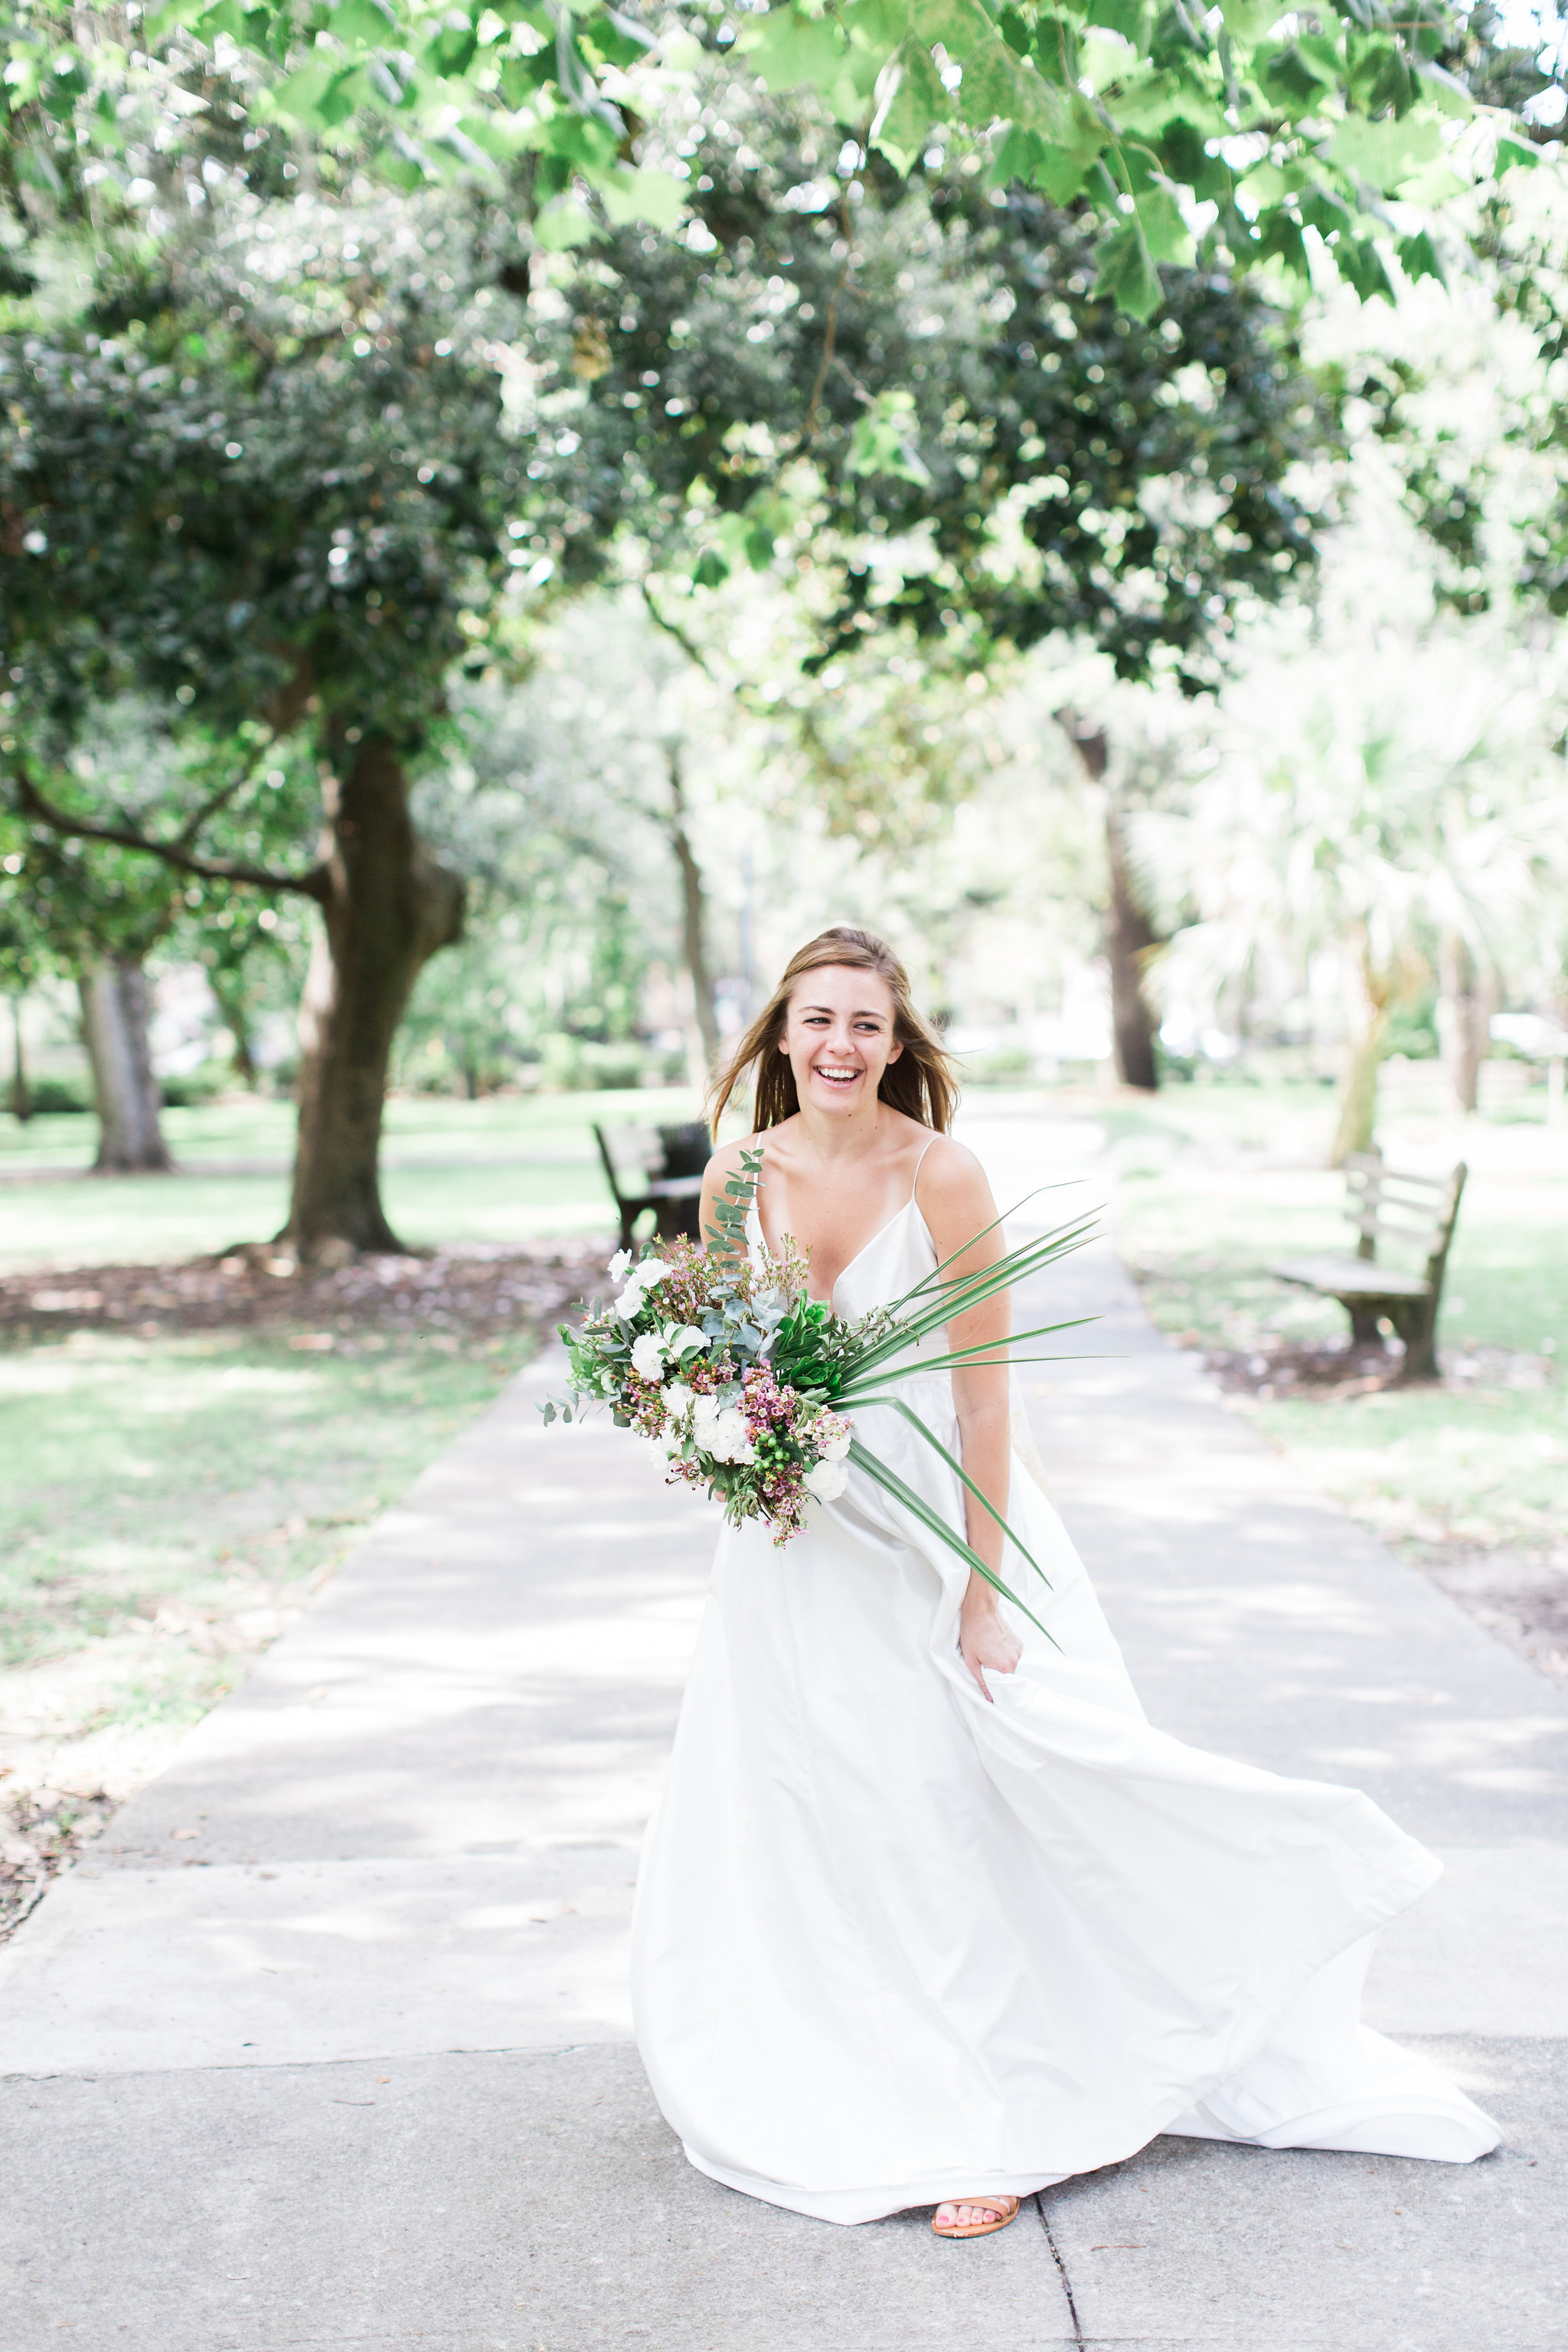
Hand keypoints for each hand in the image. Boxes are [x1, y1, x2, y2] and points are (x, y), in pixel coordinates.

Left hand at [959, 1584, 1021, 1702]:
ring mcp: (1019, 1651)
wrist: (981, 1609)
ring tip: (989, 1659)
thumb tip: (990, 1698)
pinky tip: (994, 1651)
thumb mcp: (971, 1660)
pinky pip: (1013, 1659)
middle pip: (1009, 1680)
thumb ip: (982, 1682)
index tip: (991, 1694)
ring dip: (1002, 1669)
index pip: (1004, 1690)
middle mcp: (1016, 1660)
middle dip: (999, 1681)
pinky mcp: (1019, 1644)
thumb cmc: (972, 1632)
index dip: (996, 1693)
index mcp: (1004, 1666)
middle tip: (986, 1674)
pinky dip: (1005, 1659)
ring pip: (1012, 1669)